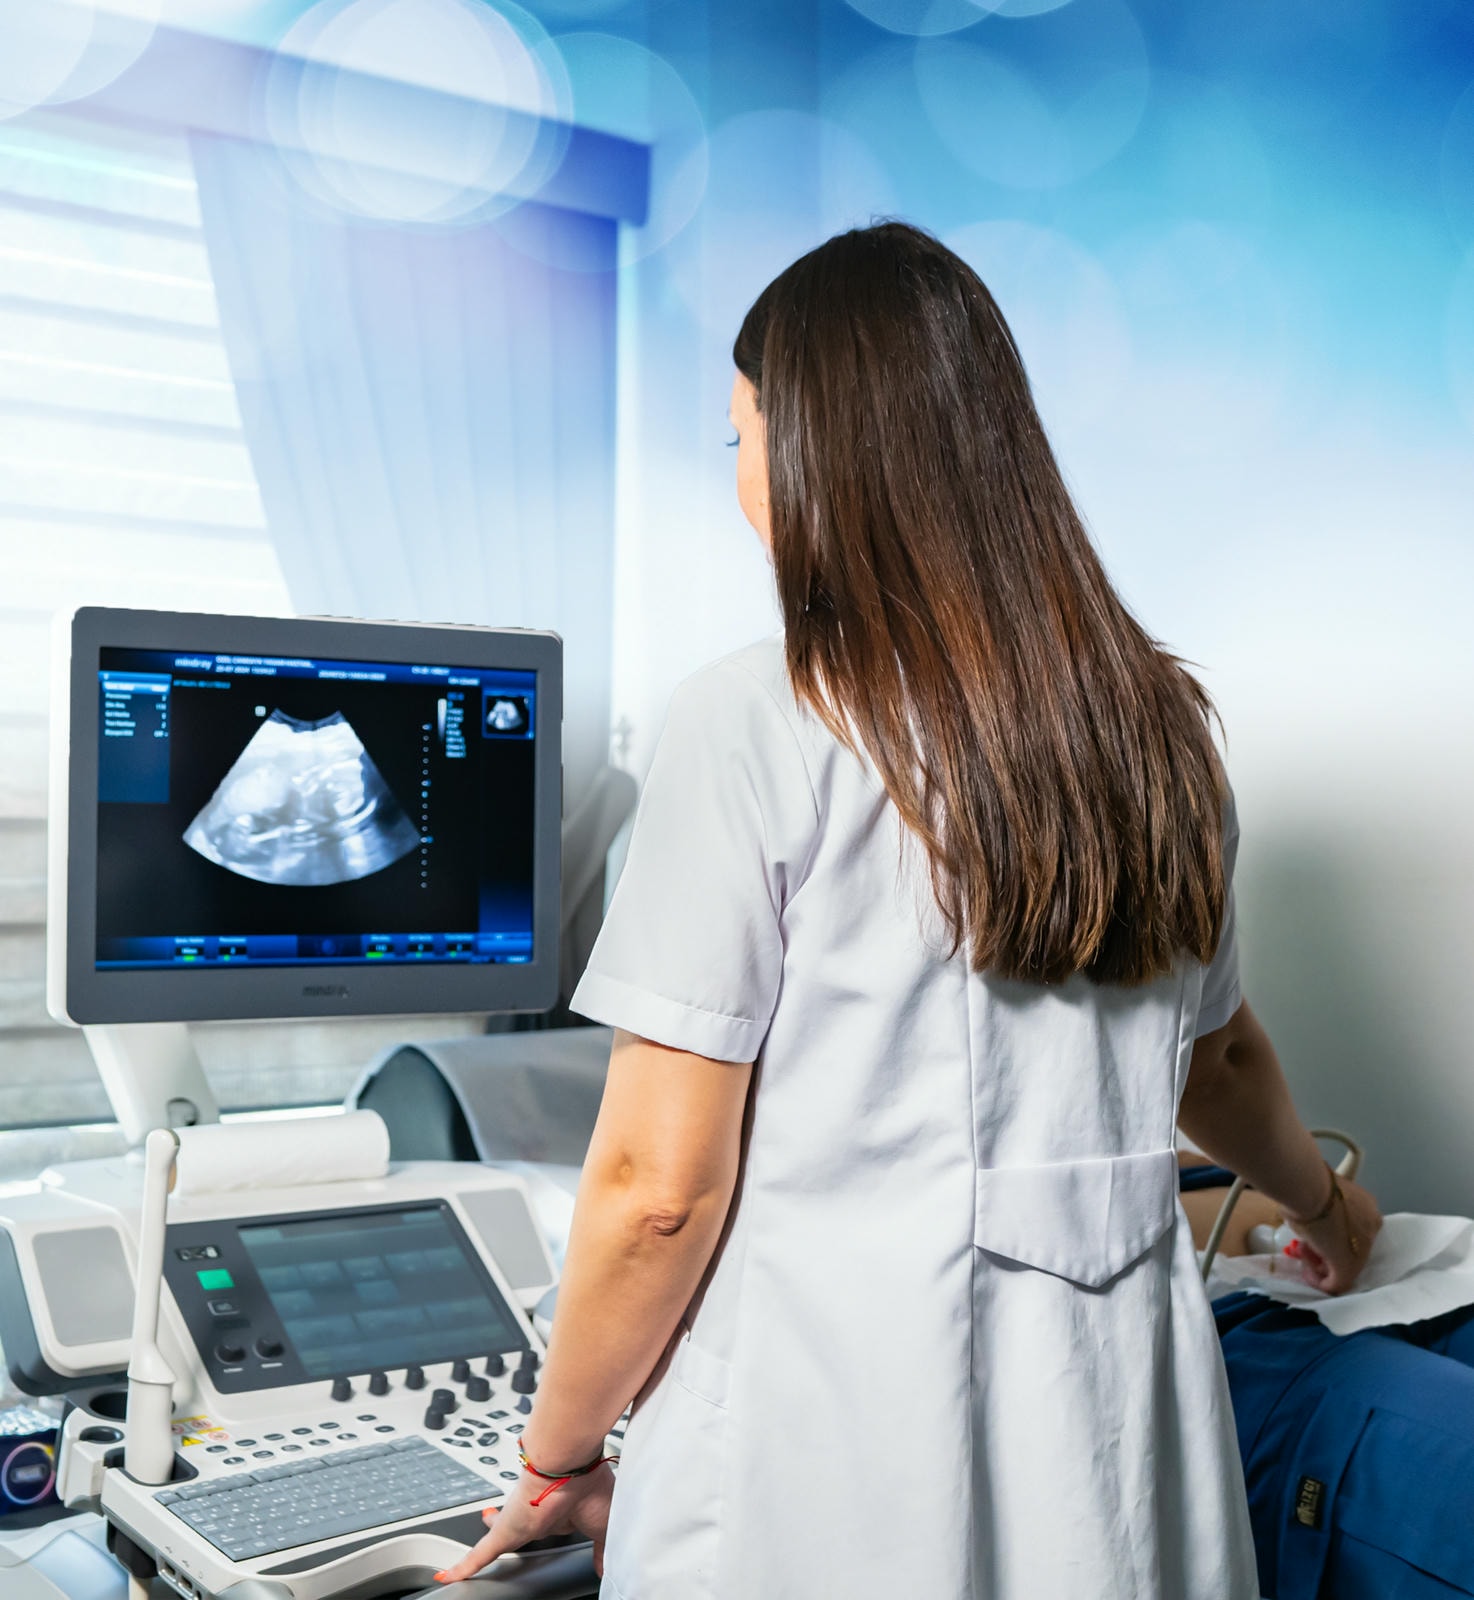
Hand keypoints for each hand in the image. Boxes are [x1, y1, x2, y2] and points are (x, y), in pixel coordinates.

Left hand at [434, 1462, 614, 1585]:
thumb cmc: (590, 1486)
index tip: (554, 1521)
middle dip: (515, 1521)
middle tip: (502, 1517)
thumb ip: (601, 1550)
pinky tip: (447, 1576)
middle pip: (523, 1523)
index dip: (551, 1523)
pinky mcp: (504, 1532)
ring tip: (485, 1524)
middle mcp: (540, 1512)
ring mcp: (519, 1522)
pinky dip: (462, 1567)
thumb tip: (605, 1570)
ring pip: (499, 1534)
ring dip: (492, 1530)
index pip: (554, 1521)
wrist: (569, 1464)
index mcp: (565, 1509)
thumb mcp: (604, 1528)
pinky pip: (479, 1555)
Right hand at [1289, 1174, 1382, 1294]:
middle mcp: (1372, 1228)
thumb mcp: (1319, 1196)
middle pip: (1350, 1247)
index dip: (1333, 1234)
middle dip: (1326, 1250)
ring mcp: (1362, 1249)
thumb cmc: (1310, 1184)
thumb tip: (1307, 1217)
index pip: (1354, 1229)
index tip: (1315, 1232)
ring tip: (1302, 1252)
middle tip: (1305, 1246)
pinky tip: (1306, 1272)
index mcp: (1367, 1206)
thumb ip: (1322, 1210)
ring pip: (1343, 1265)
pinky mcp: (1348, 1267)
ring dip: (1320, 1262)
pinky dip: (1319, 1282)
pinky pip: (1335, 1283)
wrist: (1309, 1188)